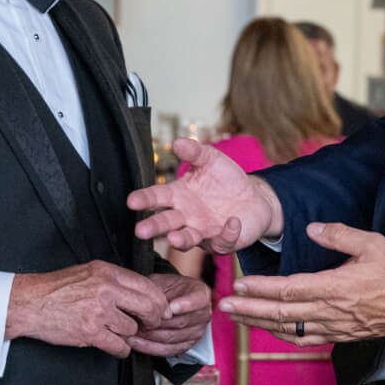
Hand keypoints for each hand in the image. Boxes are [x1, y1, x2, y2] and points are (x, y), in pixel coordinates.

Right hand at [7, 261, 170, 358]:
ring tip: (115, 332)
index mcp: (108, 272)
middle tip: (149, 324)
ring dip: (128, 335)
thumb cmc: (57, 289)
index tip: (161, 310)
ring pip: (132, 329)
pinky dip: (120, 349)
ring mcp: (99, 311)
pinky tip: (113, 345)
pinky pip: (119, 346)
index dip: (159, 302)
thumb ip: (115, 280)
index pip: (148, 286)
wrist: (29, 302)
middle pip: (149, 307)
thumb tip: (143, 292)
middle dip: (153, 319)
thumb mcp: (89, 272)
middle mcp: (106, 289)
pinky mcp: (91, 332)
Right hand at [128, 137, 282, 251]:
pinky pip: (222, 242)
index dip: (144, 200)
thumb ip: (195, 152)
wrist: (253, 198)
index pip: (156, 198)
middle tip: (140, 231)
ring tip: (173, 238)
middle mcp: (186, 217)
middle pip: (165, 223)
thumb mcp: (211, 160)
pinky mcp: (222, 242)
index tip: (131, 201)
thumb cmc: (226, 180)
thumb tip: (177, 142)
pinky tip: (232, 222)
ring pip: (187, 239)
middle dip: (153, 227)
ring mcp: (203, 232)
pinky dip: (227, 234)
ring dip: (180, 240)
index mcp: (178, 196)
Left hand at [128, 273, 211, 356]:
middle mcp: (203, 314)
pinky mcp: (187, 345)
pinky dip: (150, 347)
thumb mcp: (163, 281)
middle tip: (138, 320)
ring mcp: (197, 332)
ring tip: (132, 331)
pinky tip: (136, 342)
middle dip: (157, 323)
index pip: (198, 300)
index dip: (186, 304)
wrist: (172, 300)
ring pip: (172, 338)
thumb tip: (145, 300)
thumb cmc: (167, 289)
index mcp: (201, 294)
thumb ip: (157, 288)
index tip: (171, 307)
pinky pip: (168, 350)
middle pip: (181, 322)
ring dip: (150, 336)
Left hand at [220, 223, 384, 345]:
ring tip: (236, 318)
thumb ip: (339, 234)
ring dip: (258, 324)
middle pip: (280, 313)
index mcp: (335, 287)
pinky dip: (281, 336)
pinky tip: (267, 330)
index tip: (238, 285)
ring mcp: (332, 327)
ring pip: (287, 329)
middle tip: (222, 306)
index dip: (260, 289)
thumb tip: (311, 228)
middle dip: (248, 310)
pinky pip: (303, 339)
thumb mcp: (372, 243)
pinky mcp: (337, 336)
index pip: (288, 289)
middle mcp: (329, 311)